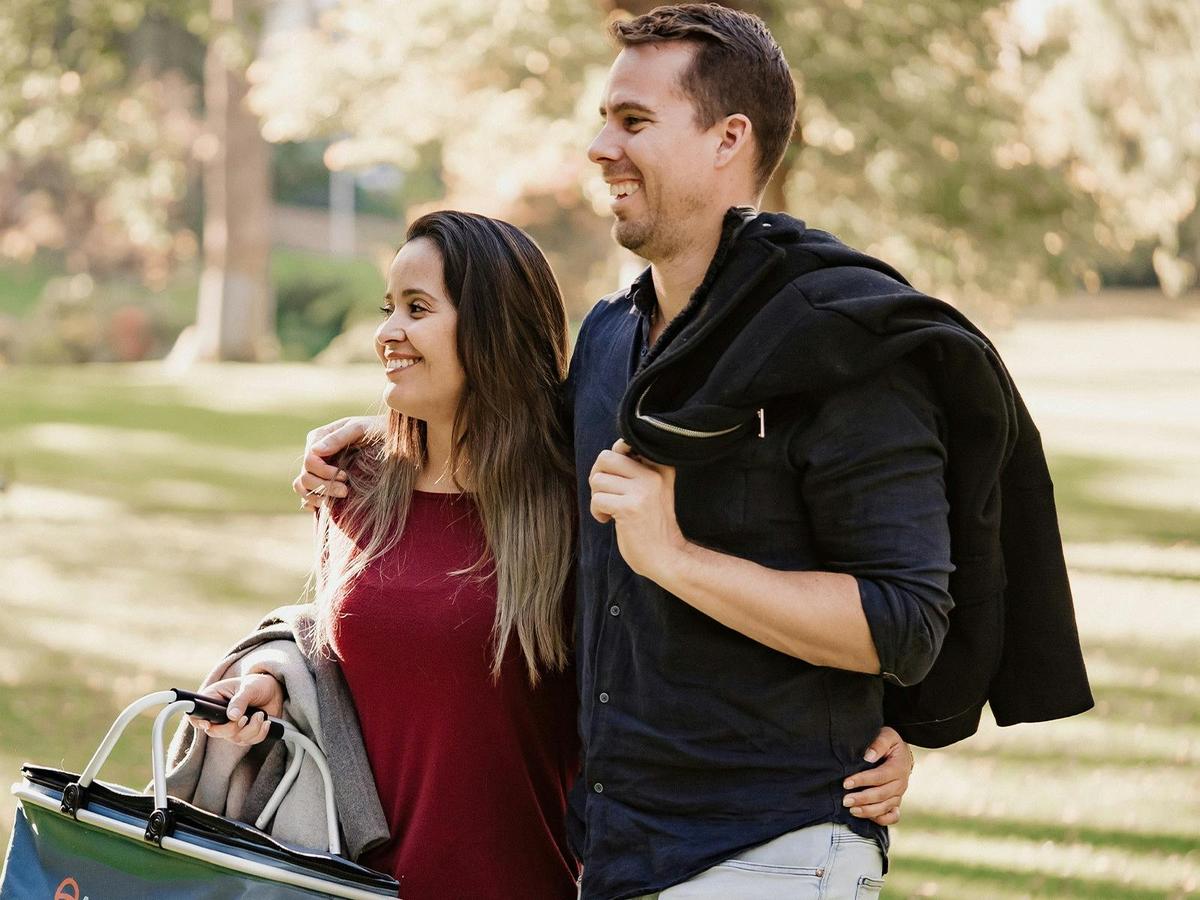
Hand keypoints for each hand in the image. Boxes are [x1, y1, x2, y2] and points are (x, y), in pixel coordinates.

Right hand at [187, 674, 284, 746]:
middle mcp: (219, 715)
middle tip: (245, 717)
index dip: (198, 722)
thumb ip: (240, 700)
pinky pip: (248, 741)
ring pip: (234, 738)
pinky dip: (259, 733)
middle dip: (232, 727)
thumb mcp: (248, 687)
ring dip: (251, 728)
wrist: (274, 690)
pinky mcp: (244, 733)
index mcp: (213, 699)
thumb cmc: (257, 684)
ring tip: (260, 714)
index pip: (195, 715)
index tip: (208, 724)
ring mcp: (231, 726)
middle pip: (214, 732)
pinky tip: (266, 721)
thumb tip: (232, 716)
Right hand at [293, 415, 380, 510]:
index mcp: (319, 437)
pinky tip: (326, 506)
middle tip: (345, 492)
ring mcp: (318, 469)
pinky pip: (307, 496)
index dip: (324, 472)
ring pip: (302, 487)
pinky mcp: (324, 482)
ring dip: (315, 496)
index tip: (345, 477)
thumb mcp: (360, 429)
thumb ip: (338, 438)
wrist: (393, 440)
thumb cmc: (377, 430)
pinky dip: (312, 503)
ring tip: (334, 501)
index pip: (309, 460)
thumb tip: (315, 451)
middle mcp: (316, 454)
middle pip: (305, 477)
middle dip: (323, 486)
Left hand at [588, 439, 686, 579]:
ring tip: (610, 510)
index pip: (623, 444)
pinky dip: (597, 512)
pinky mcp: (630, 508)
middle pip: (605, 457)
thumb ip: (636, 468)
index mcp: (660, 466)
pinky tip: (609, 521)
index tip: (616, 481)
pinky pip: (597, 499)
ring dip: (597, 497)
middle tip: (606, 494)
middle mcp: (653, 474)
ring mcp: (642, 490)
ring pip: (597, 479)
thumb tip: (607, 454)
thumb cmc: (652, 524)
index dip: (611, 463)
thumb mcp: (653, 489)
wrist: (666, 556)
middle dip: (597, 476)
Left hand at [842, 726, 913, 824]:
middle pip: (881, 795)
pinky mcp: (896, 802)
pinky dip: (882, 819)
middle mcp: (901, 784)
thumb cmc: (890, 743)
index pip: (879, 777)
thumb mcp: (887, 736)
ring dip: (868, 811)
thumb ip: (879, 744)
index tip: (846, 783)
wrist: (901, 753)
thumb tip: (868, 756)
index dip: (863, 781)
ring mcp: (899, 795)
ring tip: (852, 810)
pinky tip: (867, 818)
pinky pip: (892, 816)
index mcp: (898, 767)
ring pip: (886, 808)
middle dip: (862, 799)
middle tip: (845, 800)